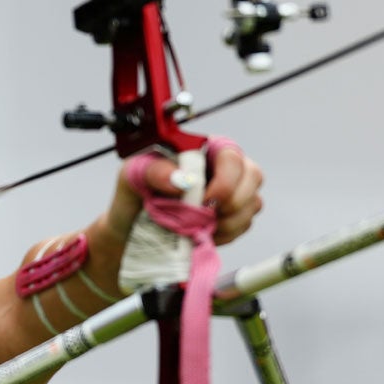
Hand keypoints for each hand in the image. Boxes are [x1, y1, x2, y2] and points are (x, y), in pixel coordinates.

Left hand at [111, 138, 263, 245]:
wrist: (131, 225)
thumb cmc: (135, 192)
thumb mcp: (134, 174)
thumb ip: (155, 170)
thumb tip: (181, 179)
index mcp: (201, 149)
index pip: (231, 155)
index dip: (226, 179)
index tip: (206, 200)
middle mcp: (221, 167)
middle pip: (253, 176)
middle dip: (234, 202)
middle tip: (206, 215)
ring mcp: (231, 191)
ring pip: (253, 203)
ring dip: (229, 221)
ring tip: (199, 227)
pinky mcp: (232, 215)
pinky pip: (244, 224)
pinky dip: (227, 234)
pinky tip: (205, 234)